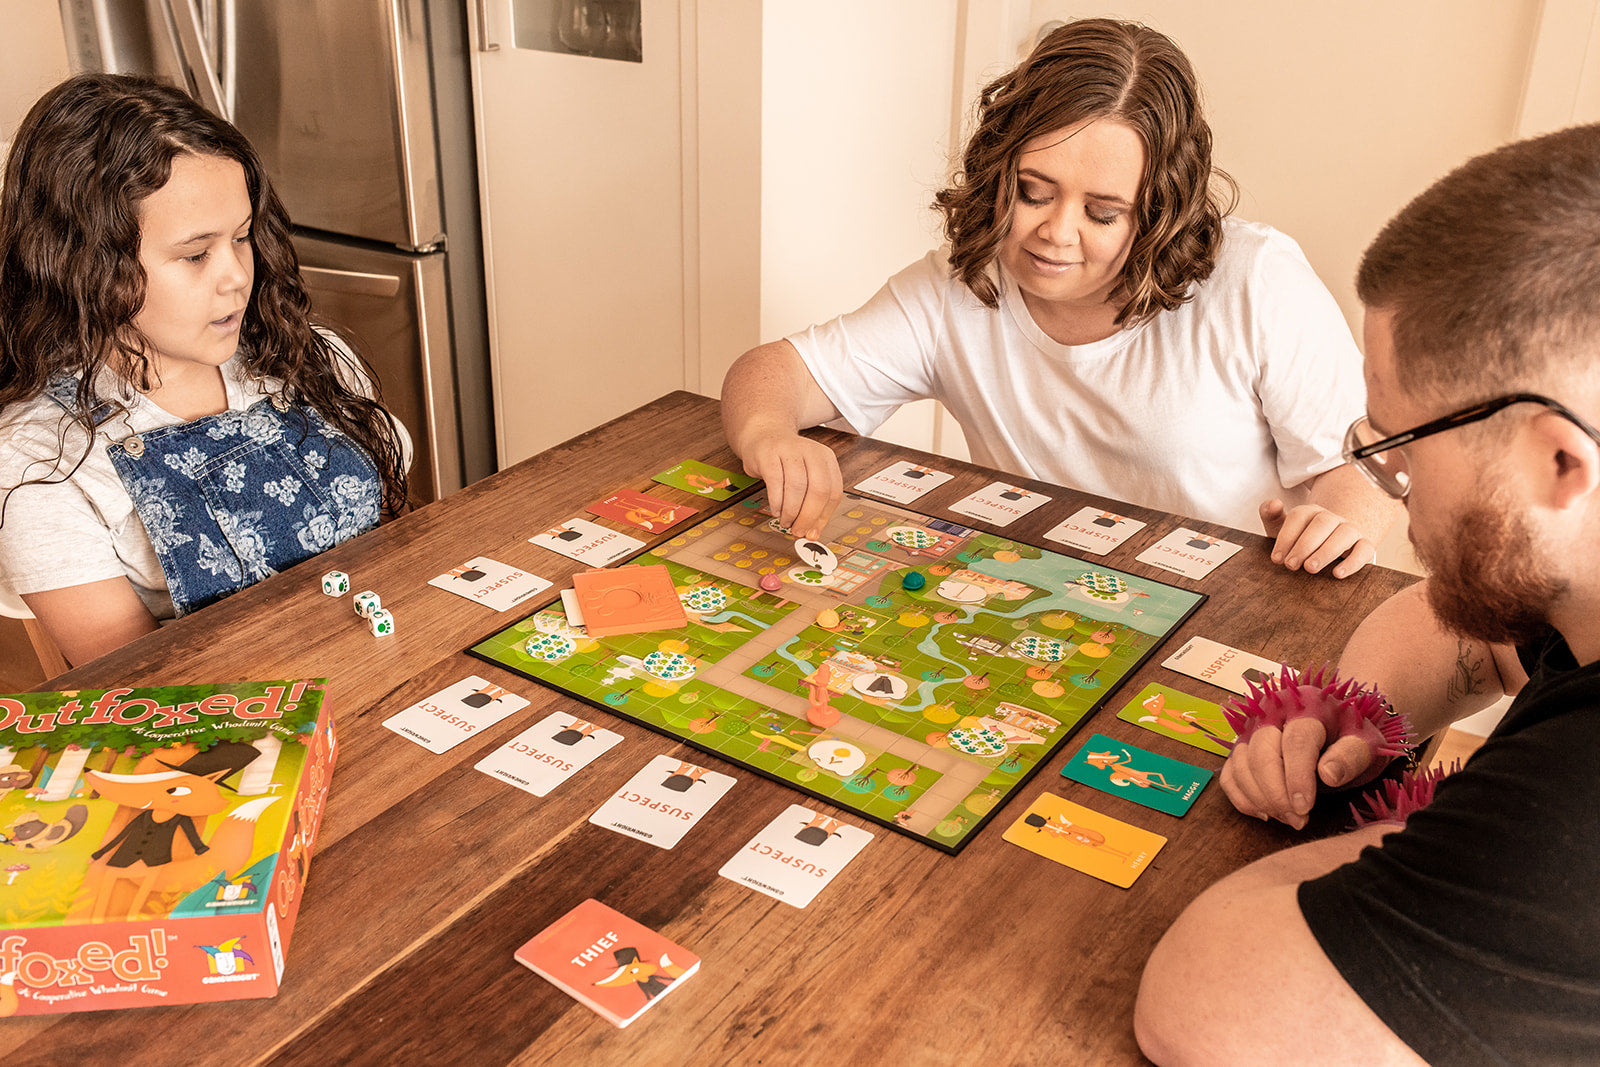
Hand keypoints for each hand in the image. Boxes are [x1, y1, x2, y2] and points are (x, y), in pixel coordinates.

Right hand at [737, 430, 842, 539]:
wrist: (763, 434)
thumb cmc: (785, 461)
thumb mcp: (806, 476)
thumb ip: (811, 503)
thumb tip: (812, 533)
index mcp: (826, 458)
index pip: (833, 492)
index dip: (823, 516)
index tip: (813, 532)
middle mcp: (811, 451)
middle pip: (818, 490)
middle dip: (808, 517)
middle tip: (798, 530)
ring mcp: (789, 451)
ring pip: (797, 487)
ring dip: (791, 512)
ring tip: (785, 522)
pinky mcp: (769, 454)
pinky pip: (775, 482)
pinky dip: (776, 502)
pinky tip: (776, 510)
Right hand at [1219, 717, 1380, 828]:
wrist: (1337, 722)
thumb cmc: (1351, 735)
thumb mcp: (1366, 743)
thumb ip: (1351, 757)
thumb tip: (1328, 775)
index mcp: (1306, 707)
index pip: (1296, 742)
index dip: (1298, 777)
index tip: (1305, 807)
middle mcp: (1271, 712)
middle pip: (1261, 753)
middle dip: (1276, 793)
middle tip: (1298, 819)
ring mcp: (1251, 730)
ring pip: (1241, 764)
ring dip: (1260, 798)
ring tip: (1288, 818)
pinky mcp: (1240, 748)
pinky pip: (1229, 774)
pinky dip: (1241, 798)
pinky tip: (1265, 813)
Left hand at [1259, 499, 1377, 578]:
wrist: (1331, 546)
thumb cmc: (1301, 540)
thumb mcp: (1282, 529)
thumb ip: (1271, 515)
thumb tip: (1273, 503)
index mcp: (1310, 512)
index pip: (1299, 516)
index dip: (1286, 537)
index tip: (1276, 558)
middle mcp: (1332, 518)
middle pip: (1321, 524)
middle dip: (1304, 545)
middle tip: (1291, 565)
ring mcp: (1350, 530)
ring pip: (1344, 534)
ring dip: (1326, 552)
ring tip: (1310, 568)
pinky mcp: (1365, 545)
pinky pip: (1364, 550)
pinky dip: (1352, 562)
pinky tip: (1338, 574)